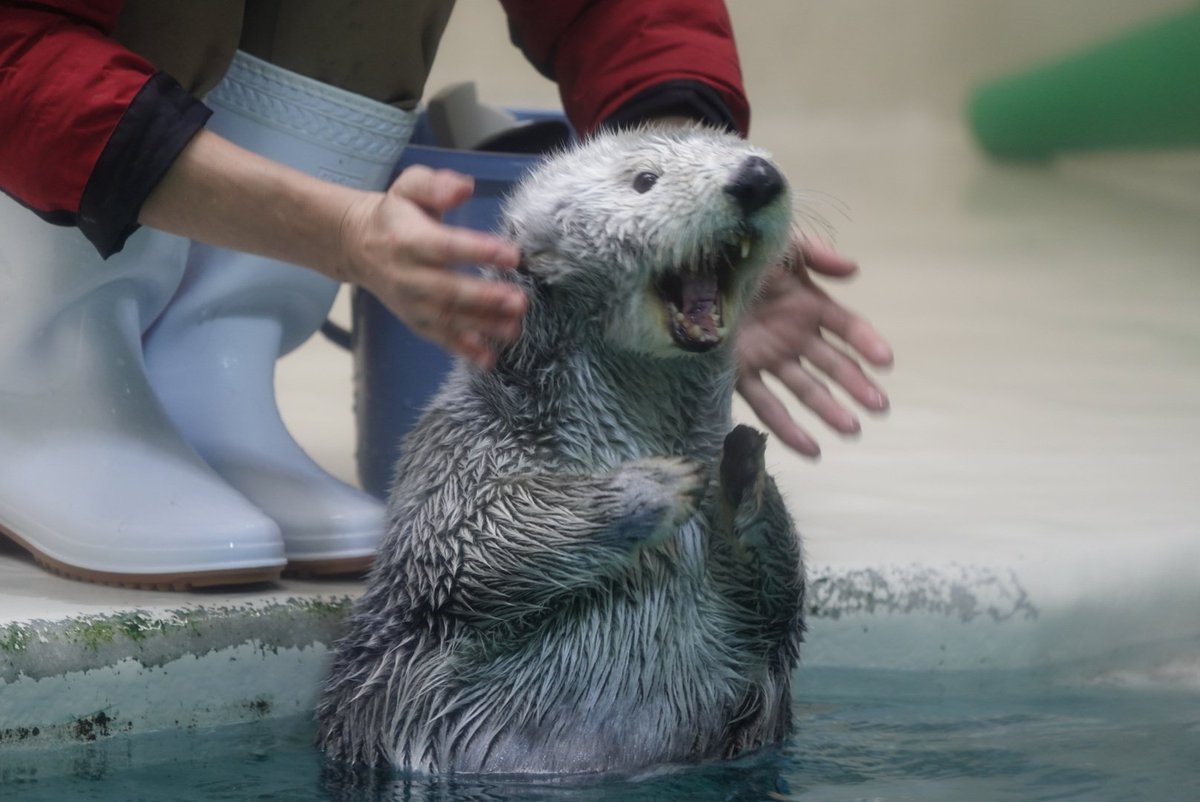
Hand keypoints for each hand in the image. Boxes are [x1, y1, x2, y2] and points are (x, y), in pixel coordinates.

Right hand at [338, 165, 527, 369]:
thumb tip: (463, 187)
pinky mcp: (416, 321)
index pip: (447, 247)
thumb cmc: (395, 215)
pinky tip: (488, 358)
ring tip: (514, 329)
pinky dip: (463, 350)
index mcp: (410, 240)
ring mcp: (412, 303)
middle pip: (449, 290)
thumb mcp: (409, 187)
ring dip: (483, 326)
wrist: (359, 246)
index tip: (513, 255)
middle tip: (519, 301)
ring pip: (449, 318)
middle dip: (485, 298)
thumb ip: (435, 186)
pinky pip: (440, 338)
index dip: (480, 251)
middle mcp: (409, 276)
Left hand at [736, 236, 892, 456]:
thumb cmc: (733, 249)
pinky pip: (767, 405)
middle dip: (857, 385)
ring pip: (806, 389)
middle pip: (833, 364)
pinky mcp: (739, 374)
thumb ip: (815, 254)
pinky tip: (812, 451)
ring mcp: (767, 356)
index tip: (885, 361)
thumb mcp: (778, 245)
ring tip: (851, 431)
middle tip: (879, 406)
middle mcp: (791, 334)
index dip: (866, 342)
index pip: (846, 328)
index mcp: (806, 303)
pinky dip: (788, 430)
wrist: (680, 266)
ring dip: (830, 411)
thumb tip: (853, 269)